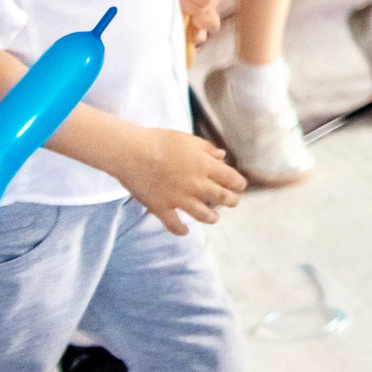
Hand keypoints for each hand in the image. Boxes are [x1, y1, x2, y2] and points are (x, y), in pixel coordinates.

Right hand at [107, 124, 244, 233]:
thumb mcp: (189, 139)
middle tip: (233, 202)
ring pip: (202, 214)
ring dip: (211, 218)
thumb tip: (222, 155)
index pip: (232, 179)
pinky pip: (173, 224)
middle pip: (222, 198)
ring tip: (214, 218)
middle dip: (232, 201)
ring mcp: (179, 198)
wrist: (131, 152)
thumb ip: (207, 149)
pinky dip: (180, 230)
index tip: (239, 186)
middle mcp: (196, 184)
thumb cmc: (160, 141)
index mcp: (205, 166)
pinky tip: (185, 231)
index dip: (238, 184)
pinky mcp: (161, 207)